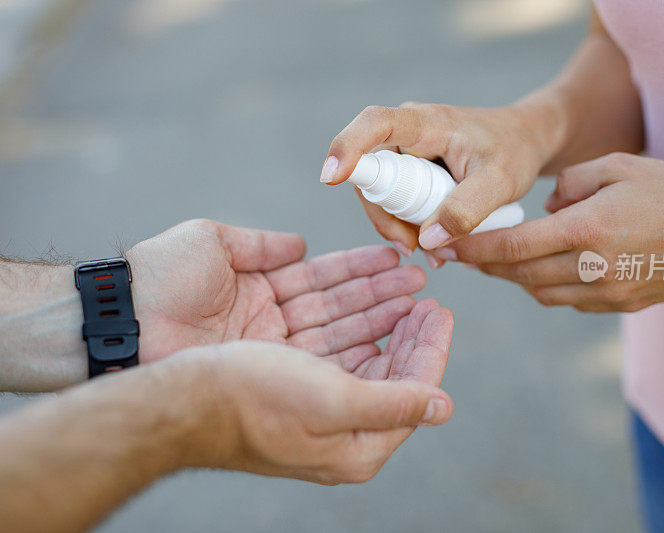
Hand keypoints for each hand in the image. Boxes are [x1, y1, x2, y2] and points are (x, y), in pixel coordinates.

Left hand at [126, 219, 424, 362]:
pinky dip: (352, 350)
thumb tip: (301, 244)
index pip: (320, 275)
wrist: (122, 321)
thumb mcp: (214, 242)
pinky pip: (318, 359)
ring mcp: (270, 348)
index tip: (395, 258)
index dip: (359, 267)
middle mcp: (270, 319)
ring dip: (376, 319)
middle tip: (421, 283)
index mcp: (259, 285)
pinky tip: (386, 340)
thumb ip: (261, 245)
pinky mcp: (267, 371)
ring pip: (335, 332)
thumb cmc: (161, 274)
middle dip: (380, 294)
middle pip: (336, 305)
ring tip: (417, 306)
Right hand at [179, 298, 453, 483]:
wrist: (185, 398)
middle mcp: (343, 432)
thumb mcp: (335, 402)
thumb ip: (394, 405)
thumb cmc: (256, 399)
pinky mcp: (298, 388)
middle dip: (413, 335)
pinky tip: (368, 308)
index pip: (414, 394)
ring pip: (369, 358)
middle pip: (394, 375)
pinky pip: (341, 353)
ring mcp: (320, 409)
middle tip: (428, 301)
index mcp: (359, 447)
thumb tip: (444, 408)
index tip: (442, 311)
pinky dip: (358, 327)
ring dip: (388, 324)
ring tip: (406, 294)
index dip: (431, 350)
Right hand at [320, 100, 564, 261]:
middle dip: (384, 215)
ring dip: (396, 225)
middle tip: (414, 247)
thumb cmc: (515, 151)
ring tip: (431, 254)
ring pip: (379, 193)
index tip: (331, 177)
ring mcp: (404, 151)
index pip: (374, 125)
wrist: (526, 140)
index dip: (348, 147)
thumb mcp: (501, 182)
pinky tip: (431, 246)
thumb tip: (427, 240)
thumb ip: (466, 209)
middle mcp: (406, 132)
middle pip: (369, 173)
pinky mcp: (408, 169)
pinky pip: (393, 200)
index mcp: (426, 123)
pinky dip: (407, 224)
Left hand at [437, 153, 663, 311]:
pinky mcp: (620, 305)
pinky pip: (568, 300)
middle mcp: (595, 268)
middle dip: (482, 265)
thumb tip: (543, 209)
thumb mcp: (618, 166)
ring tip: (493, 260)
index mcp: (590, 229)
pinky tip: (539, 269)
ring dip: (513, 278)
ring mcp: (608, 293)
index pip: (514, 247)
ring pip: (540, 293)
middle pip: (519, 275)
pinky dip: (545, 286)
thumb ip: (568, 185)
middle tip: (456, 253)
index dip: (472, 248)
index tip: (442, 245)